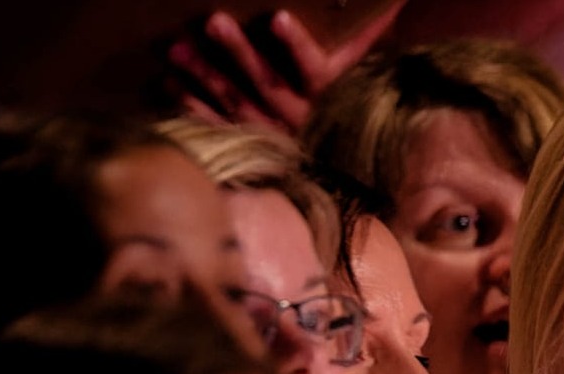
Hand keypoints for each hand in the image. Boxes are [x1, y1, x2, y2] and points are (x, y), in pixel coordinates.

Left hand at [167, 4, 404, 132]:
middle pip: (267, 86)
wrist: (328, 168)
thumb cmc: (337, 99)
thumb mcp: (350, 66)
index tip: (277, 16)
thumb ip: (364, 35)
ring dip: (205, 75)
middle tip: (214, 21)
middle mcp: (298, 120)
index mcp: (326, 98)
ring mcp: (269, 135)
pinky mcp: (244, 145)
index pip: (313, 71)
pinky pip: (215, 127)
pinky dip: (191, 106)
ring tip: (178, 47)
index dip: (296, 45)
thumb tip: (393, 1)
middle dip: (239, 53)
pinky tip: (170, 82)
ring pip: (235, 104)